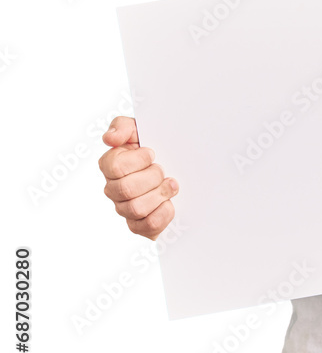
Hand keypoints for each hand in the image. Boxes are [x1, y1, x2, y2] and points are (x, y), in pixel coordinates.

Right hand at [99, 117, 178, 240]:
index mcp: (111, 165)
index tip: (152, 154)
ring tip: (170, 185)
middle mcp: (114, 188)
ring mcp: (125, 209)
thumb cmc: (157, 147)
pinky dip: (164, 213)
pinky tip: (169, 202)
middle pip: (126, 188)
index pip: (115, 166)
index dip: (138, 160)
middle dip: (152, 177)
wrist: (180, 165)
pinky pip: (148, 226)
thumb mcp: (141, 129)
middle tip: (163, 170)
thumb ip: (123, 126)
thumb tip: (110, 138)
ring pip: (137, 208)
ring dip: (160, 194)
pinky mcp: (140, 226)